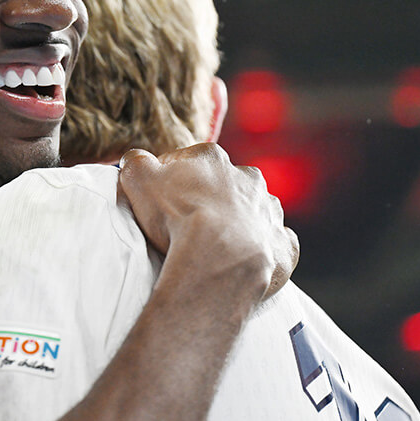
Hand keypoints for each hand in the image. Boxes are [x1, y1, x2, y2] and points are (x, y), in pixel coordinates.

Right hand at [118, 143, 298, 303]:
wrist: (219, 260)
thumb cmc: (177, 218)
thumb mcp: (138, 179)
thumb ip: (136, 162)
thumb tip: (136, 159)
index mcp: (214, 159)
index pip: (189, 162)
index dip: (172, 181)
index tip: (160, 202)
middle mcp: (248, 179)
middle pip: (226, 185)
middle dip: (211, 200)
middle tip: (188, 227)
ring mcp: (270, 213)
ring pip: (255, 212)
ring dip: (240, 224)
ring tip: (217, 248)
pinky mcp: (283, 246)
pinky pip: (277, 244)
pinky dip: (265, 250)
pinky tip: (249, 261)